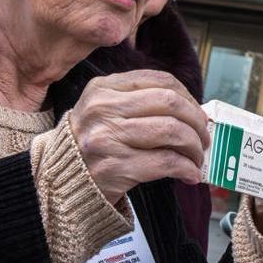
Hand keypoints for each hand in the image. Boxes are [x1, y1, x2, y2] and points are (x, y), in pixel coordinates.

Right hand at [70, 70, 209, 205]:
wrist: (58, 182)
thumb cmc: (89, 145)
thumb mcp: (102, 110)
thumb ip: (139, 101)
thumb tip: (192, 109)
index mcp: (103, 89)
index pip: (159, 81)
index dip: (188, 97)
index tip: (197, 113)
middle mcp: (104, 109)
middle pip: (170, 103)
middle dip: (196, 121)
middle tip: (204, 137)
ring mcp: (108, 138)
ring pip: (172, 131)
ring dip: (194, 147)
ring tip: (197, 158)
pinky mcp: (116, 167)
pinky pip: (166, 162)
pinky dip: (186, 168)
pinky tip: (190, 174)